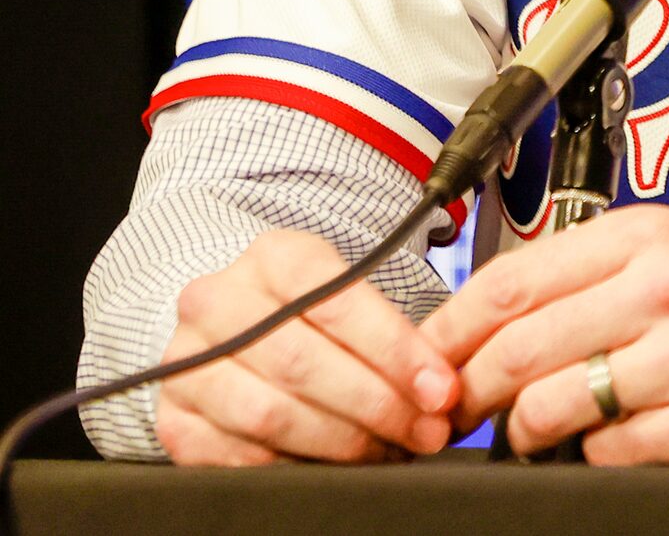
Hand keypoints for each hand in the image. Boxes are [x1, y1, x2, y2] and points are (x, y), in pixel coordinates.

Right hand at [154, 229, 459, 465]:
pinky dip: (294, 466)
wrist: (231, 325)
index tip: (439, 390)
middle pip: (304, 363)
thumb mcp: (347, 291)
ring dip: (341, 442)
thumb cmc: (308, 310)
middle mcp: (217, 303)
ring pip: (270, 413)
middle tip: (424, 431)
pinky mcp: (173, 419)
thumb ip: (388, 330)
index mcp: (272, 257)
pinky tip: (334, 467)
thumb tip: (439, 388)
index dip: (396, 352)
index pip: (338, 303)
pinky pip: (237, 455)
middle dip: (377, 405)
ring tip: (387, 451)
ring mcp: (186, 362)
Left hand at [425, 205, 668, 462]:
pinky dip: (594, 456)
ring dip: (526, 432)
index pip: (509, 281)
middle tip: (464, 412)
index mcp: (649, 235)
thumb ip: (592, 273)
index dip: (450, 330)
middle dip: (472, 392)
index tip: (431, 359)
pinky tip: (613, 440)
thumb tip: (488, 320)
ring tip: (538, 431)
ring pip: (546, 408)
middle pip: (513, 350)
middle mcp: (664, 287)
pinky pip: (604, 453)